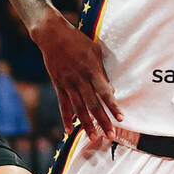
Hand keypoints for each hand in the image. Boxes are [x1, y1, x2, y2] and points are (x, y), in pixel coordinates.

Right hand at [33, 12, 122, 140]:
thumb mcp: (95, 51)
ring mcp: (68, 84)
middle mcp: (80, 80)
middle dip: (102, 121)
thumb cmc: (77, 41)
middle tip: (110, 135)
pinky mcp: (58, 85)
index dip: (113, 106)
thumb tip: (110, 89)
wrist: (53, 36)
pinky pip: (63, 105)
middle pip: (93, 105)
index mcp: (91, 71)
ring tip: (93, 138)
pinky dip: (66, 118)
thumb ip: (102, 71)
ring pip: (79, 108)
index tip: (120, 118)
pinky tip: (69, 130)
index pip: (105, 92)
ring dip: (86, 124)